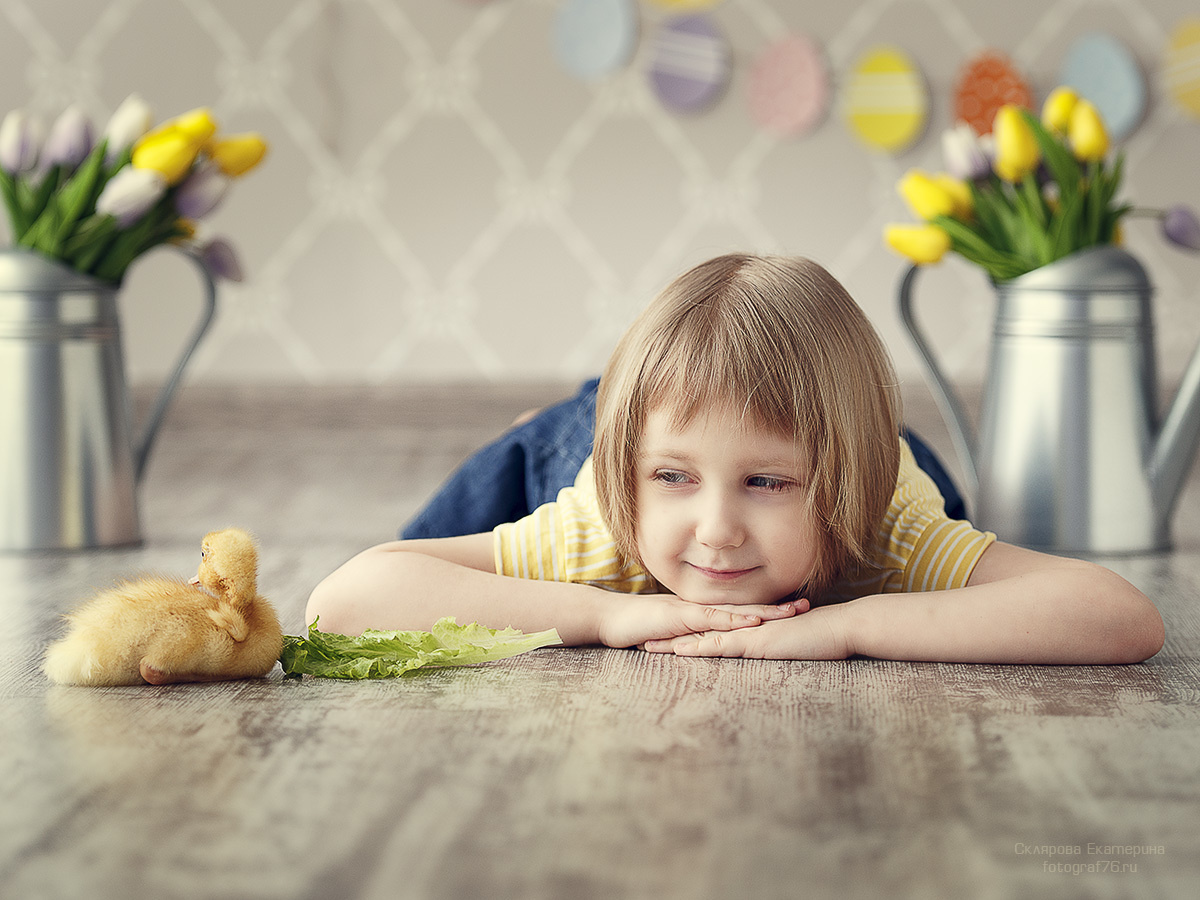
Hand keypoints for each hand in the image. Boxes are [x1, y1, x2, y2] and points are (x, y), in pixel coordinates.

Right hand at [596, 594, 803, 648]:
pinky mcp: (682, 617)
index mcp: (705, 614)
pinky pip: (712, 619)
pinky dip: (733, 620)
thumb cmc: (638, 629)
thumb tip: (710, 652)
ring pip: (736, 611)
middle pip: (748, 608)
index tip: (796, 611)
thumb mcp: (672, 637)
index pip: (742, 612)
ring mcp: (694, 611)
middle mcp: (704, 609)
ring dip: (764, 612)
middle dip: (778, 608)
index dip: (769, 611)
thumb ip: (692, 641)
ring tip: (791, 613)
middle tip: (807, 607)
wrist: (611, 619)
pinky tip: (751, 621)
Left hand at [641, 604, 850, 659]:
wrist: (841, 628)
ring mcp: (749, 634)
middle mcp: (744, 630)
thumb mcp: (791, 647)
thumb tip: (767, 658)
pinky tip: (680, 651)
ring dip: (675, 643)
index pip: (712, 634)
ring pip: (703, 638)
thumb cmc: (823, 639)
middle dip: (669, 638)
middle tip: (642, 641)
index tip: (662, 641)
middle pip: (699, 633)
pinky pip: (723, 645)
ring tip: (648, 647)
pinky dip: (700, 648)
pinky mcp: (757, 642)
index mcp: (749, 631)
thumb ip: (776, 650)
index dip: (686, 637)